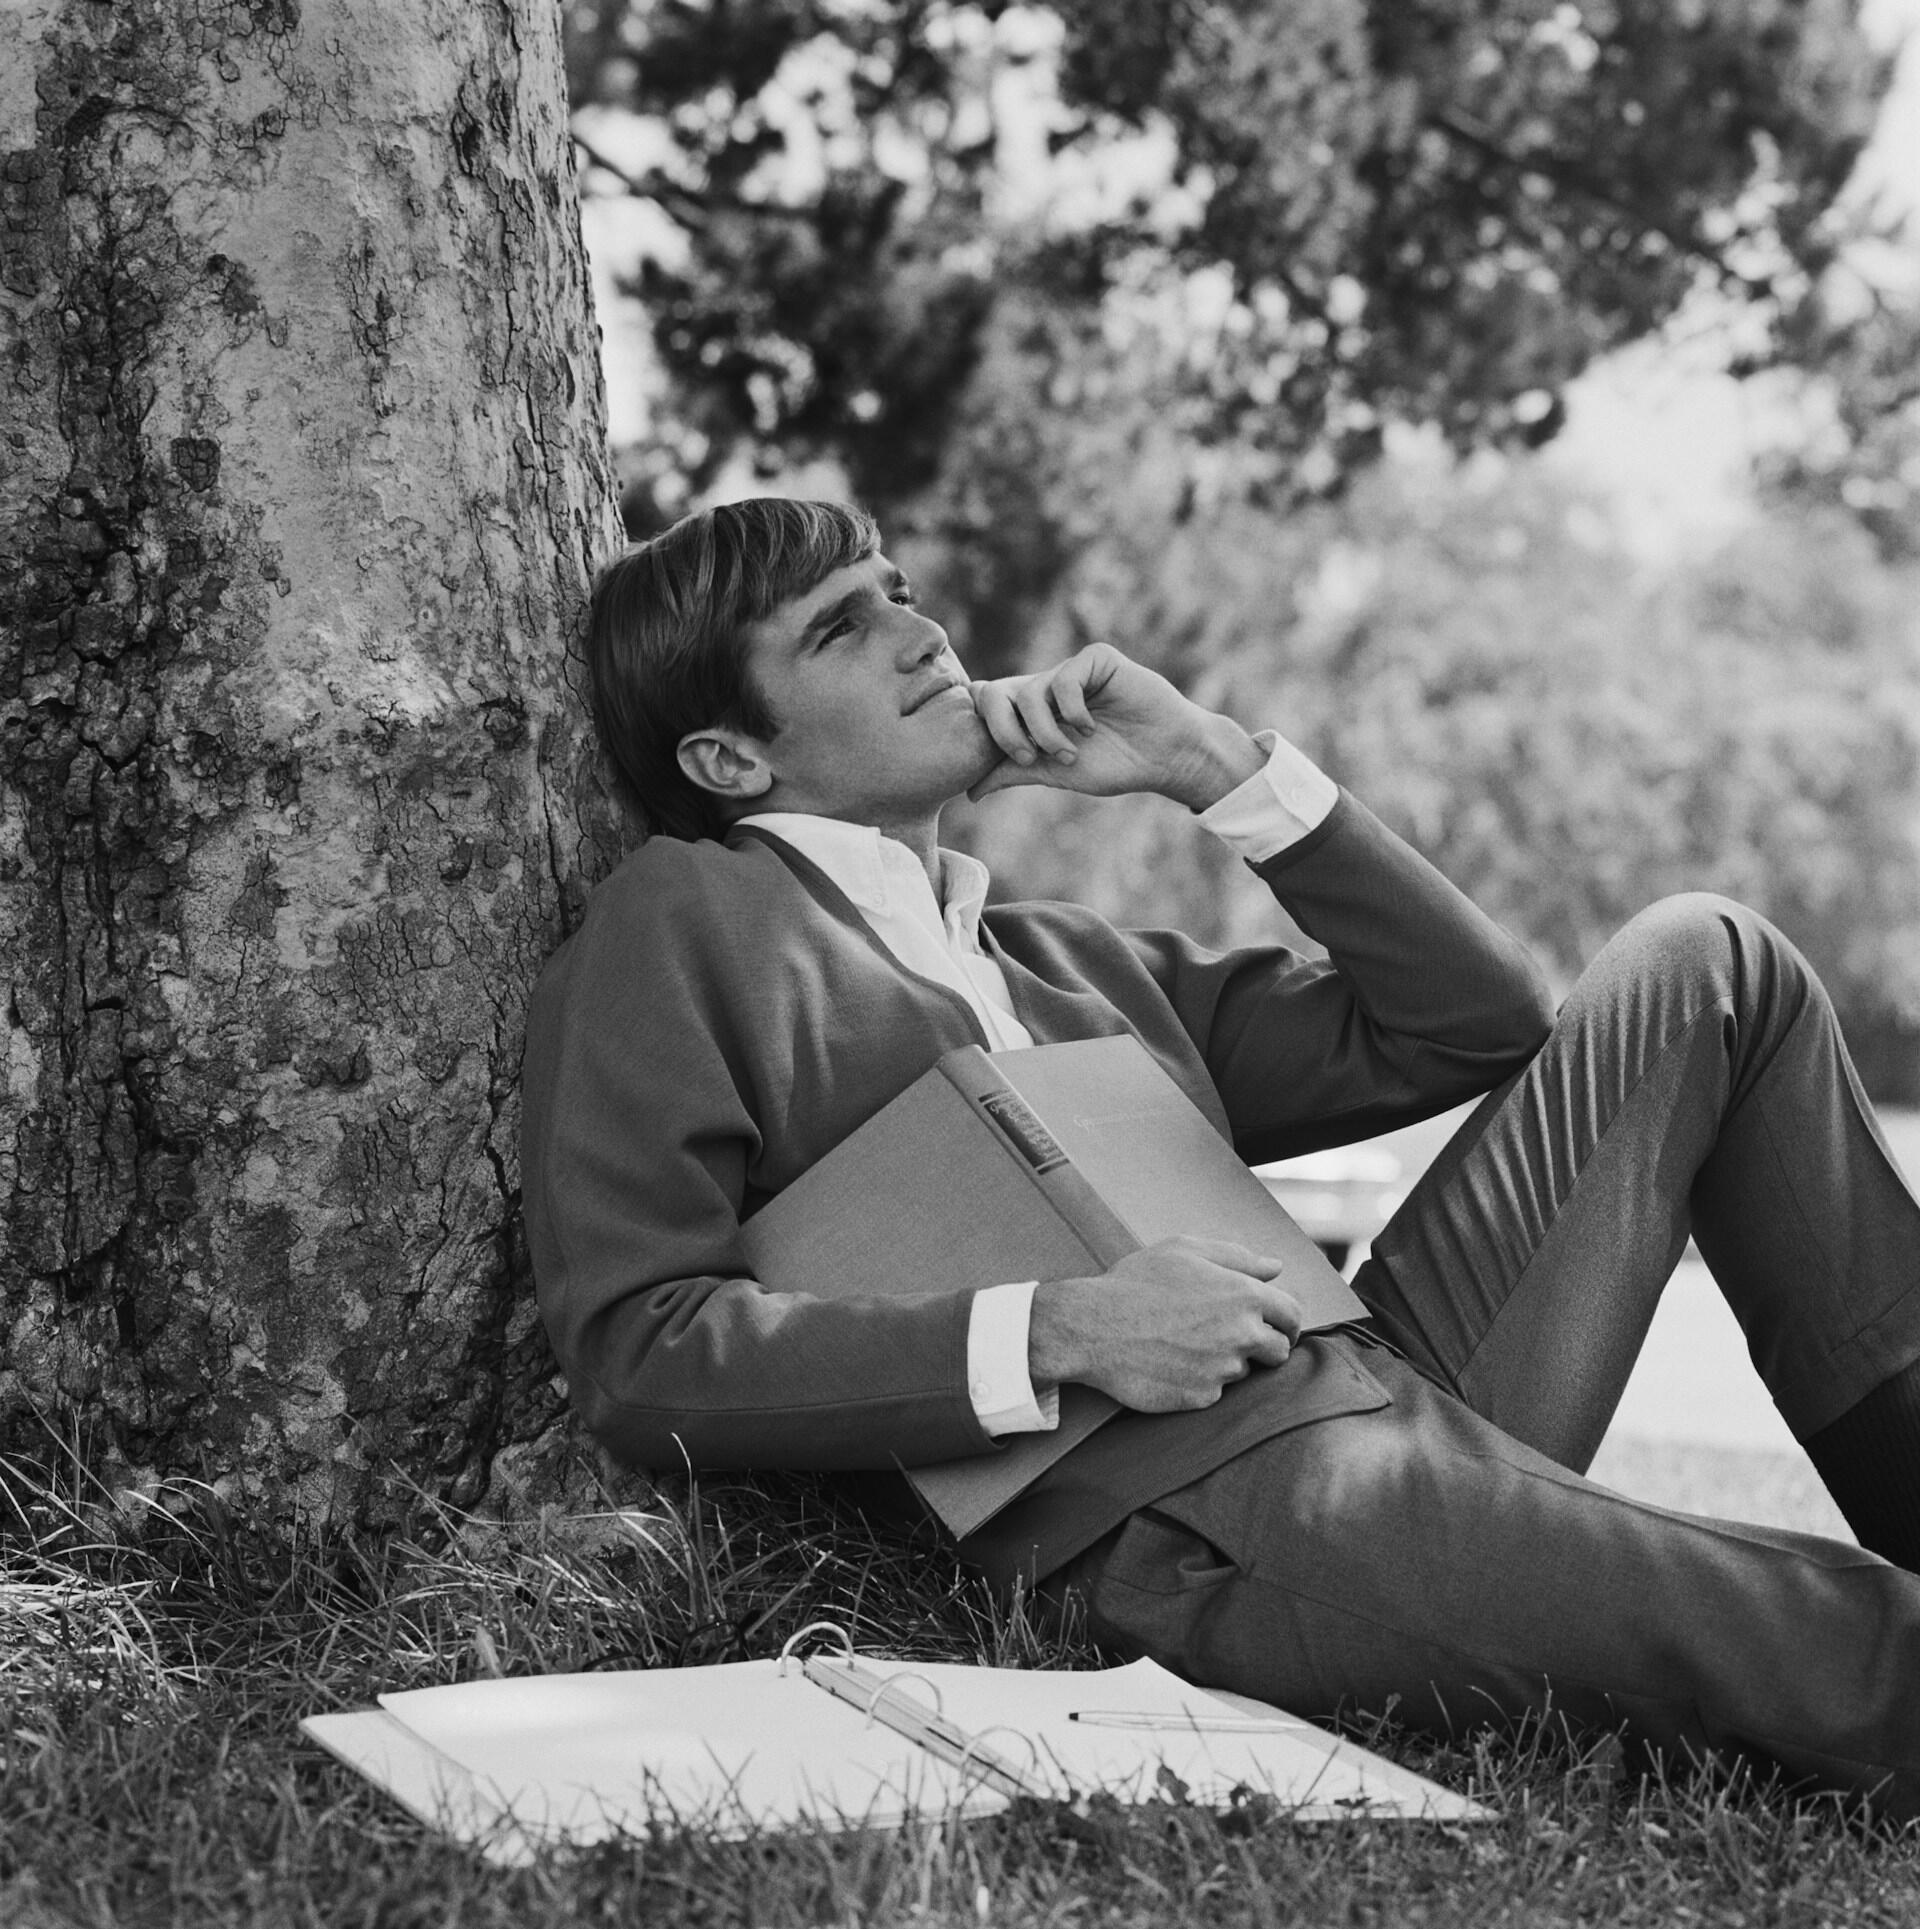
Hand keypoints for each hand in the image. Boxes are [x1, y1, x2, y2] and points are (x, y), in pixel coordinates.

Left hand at [968, 644, 1264, 809]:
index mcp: (1030, 712)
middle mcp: (1044, 687)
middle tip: (1029, 757)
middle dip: (1004, 732)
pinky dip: (1072, 711)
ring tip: (1072, 752)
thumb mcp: (1055, 773)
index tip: (1016, 760)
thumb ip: (1012, 772)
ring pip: (1027, 693)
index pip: (985, 703)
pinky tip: (1091, 727)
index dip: (987, 731)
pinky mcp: (1096, 659)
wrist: (1165, 758)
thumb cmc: (1115, 765)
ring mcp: (1069, 671)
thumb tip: (969, 790)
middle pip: (992, 692)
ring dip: (1045, 732)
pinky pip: (1063, 678)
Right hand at [1027, 1235, 1302, 1412]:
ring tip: (1186, 1342)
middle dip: (1264, 1345)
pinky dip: (1200, 1380)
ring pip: (1242, 1371)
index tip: (1274, 1325)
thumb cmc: (1137, 1282)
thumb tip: (1276, 1268)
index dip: (1286, 1321)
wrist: (1092, 1327)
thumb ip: (1237, 1257)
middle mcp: (1241, 1334)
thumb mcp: (1184, 1250)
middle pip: (1279, 1351)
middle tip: (1232, 1336)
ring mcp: (1222, 1370)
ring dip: (1226, 1360)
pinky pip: (1214, 1392)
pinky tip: (1171, 1362)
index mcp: (1244, 1294)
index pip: (1293, 1316)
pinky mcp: (1201, 1397)